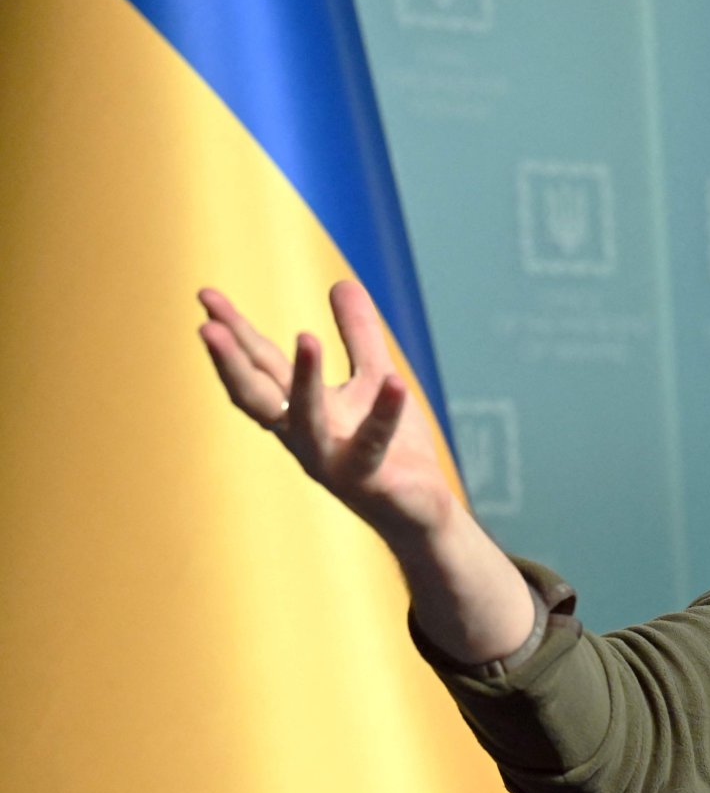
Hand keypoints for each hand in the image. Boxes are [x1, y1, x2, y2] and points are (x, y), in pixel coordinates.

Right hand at [197, 281, 454, 543]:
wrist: (421, 510)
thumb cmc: (392, 449)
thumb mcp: (374, 379)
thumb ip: (359, 335)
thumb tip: (341, 281)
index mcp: (301, 410)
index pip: (261, 365)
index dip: (234, 332)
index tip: (205, 296)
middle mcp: (305, 436)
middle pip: (259, 395)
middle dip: (231, 362)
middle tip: (207, 326)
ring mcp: (332, 460)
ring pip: (308, 421)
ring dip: (305, 380)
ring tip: (305, 337)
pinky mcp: (368, 479)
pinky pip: (373, 444)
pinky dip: (383, 413)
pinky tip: (395, 381)